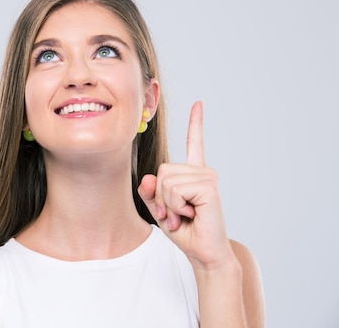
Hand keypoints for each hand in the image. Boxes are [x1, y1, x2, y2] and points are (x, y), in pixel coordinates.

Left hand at [138, 101, 234, 269]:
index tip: (199, 103)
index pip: (194, 143)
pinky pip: (175, 190)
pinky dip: (175, 207)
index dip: (196, 123)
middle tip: (175, 214)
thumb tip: (146, 178)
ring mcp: (207, 177)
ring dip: (168, 205)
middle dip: (160, 197)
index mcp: (193, 173)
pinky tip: (191, 215)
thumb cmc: (184, 231)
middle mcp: (202, 171)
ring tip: (183, 216)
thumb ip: (149, 193)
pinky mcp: (208, 187)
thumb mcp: (159, 209)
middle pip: (161, 171)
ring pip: (165, 182)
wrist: (203, 252)